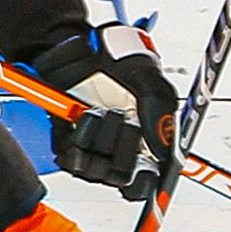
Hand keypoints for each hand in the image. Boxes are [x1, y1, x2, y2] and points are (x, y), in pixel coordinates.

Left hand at [34, 23, 176, 200]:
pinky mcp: (66, 141)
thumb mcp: (150, 79)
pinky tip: (84, 114)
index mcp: (145, 142)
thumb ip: (159, 113)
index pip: (145, 183)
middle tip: (125, 119)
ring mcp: (91, 148)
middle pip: (121, 178)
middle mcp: (118, 151)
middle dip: (124, 149)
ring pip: (95, 171)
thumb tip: (164, 152)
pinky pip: (70, 158)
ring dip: (100, 139)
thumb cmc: (121, 61)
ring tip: (102, 110)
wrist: (84, 47)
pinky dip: (79, 136)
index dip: (146, 184)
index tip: (145, 170)